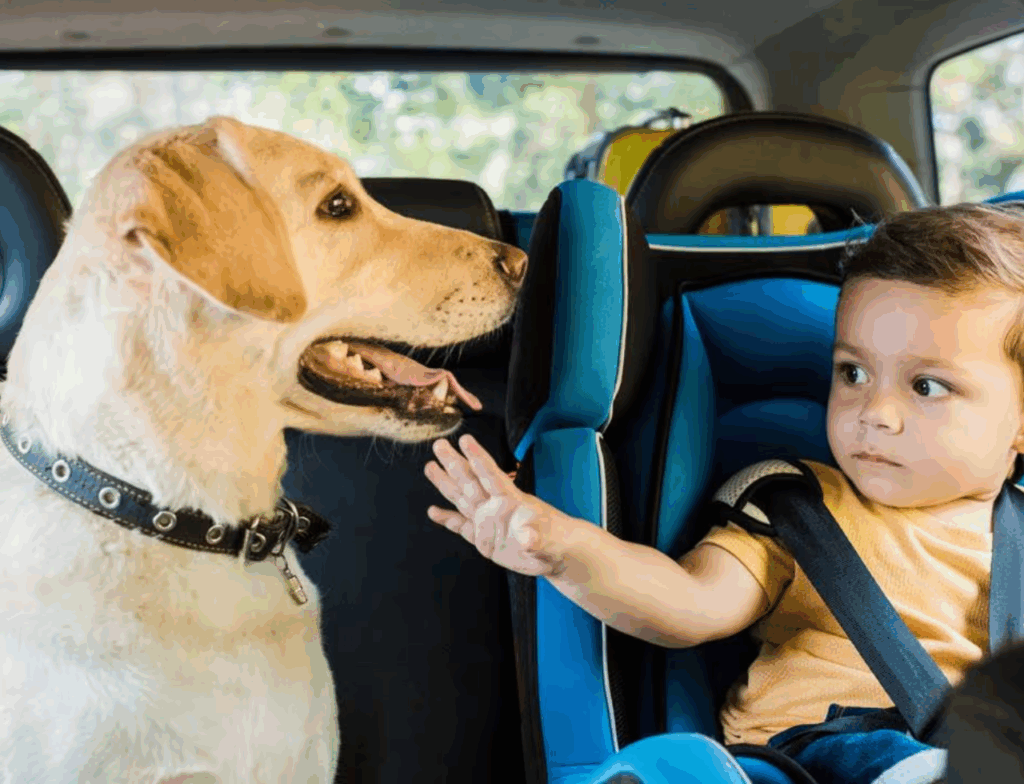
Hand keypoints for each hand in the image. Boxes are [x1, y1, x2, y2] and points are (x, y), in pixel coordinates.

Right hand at [424, 434, 567, 576]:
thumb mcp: (547, 539)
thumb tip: (527, 537)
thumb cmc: (556, 539)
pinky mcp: (483, 539)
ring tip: (430, 466)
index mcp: (511, 500)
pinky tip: (433, 511)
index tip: (465, 440)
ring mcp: (487, 521)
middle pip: (471, 481)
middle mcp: (495, 506)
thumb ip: (535, 537)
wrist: (556, 554)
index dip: (478, 457)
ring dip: (445, 483)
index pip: (491, 475)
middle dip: (454, 463)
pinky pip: (461, 526)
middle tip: (439, 444)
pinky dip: (447, 519)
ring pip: (462, 498)